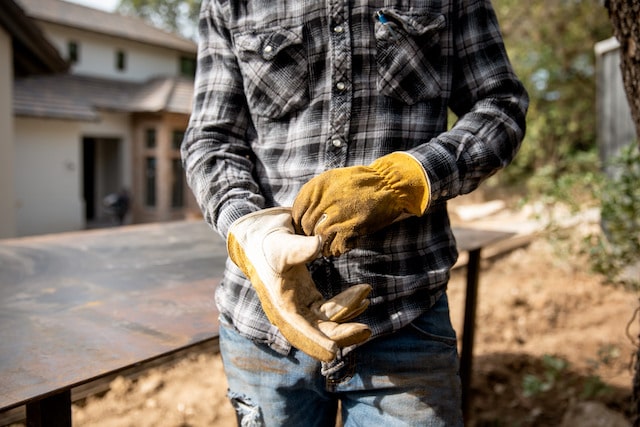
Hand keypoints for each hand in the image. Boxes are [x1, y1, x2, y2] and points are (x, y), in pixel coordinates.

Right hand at [227, 207, 371, 361]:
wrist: (258, 236)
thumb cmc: (266, 243)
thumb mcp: (281, 244)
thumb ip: (299, 248)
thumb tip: (318, 244)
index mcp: (280, 306)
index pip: (299, 331)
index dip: (316, 342)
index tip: (333, 352)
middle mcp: (291, 312)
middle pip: (319, 331)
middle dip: (343, 333)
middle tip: (366, 330)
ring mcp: (301, 306)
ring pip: (328, 320)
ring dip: (349, 312)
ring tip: (366, 297)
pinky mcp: (308, 297)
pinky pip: (330, 309)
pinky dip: (346, 304)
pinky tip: (362, 298)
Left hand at [292, 152, 429, 256]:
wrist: (389, 183)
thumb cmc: (363, 182)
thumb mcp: (335, 179)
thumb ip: (317, 194)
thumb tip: (305, 213)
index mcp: (318, 185)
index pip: (297, 211)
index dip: (299, 224)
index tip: (305, 231)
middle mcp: (324, 199)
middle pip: (307, 226)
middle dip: (310, 237)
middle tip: (317, 242)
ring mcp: (337, 213)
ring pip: (319, 238)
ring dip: (323, 246)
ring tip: (329, 248)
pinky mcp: (350, 226)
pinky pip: (335, 245)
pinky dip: (337, 249)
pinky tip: (341, 247)